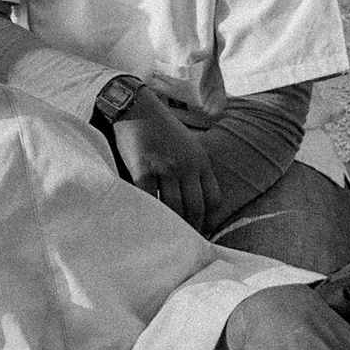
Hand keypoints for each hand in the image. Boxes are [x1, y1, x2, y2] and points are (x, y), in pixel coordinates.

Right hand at [110, 91, 221, 231]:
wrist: (137, 107)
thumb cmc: (162, 128)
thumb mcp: (189, 145)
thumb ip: (195, 169)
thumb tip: (196, 200)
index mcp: (201, 161)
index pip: (213, 199)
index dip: (208, 220)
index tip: (200, 231)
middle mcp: (186, 166)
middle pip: (195, 208)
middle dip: (191, 228)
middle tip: (182, 242)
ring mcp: (164, 168)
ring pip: (173, 207)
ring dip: (170, 225)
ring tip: (164, 236)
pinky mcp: (142, 169)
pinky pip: (148, 198)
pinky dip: (148, 213)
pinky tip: (145, 221)